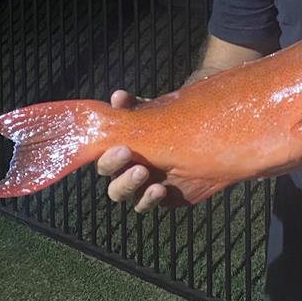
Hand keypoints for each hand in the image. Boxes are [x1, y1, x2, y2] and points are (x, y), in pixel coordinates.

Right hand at [96, 90, 167, 212]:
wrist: (198, 136)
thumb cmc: (166, 123)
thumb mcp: (151, 112)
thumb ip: (133, 107)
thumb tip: (118, 96)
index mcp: (119, 154)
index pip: (103, 160)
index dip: (107, 156)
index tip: (122, 147)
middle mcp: (127, 173)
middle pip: (113, 183)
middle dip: (119, 172)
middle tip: (129, 155)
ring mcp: (143, 188)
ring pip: (126, 196)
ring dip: (131, 185)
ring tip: (144, 172)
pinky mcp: (161, 198)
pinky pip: (147, 204)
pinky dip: (149, 199)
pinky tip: (160, 189)